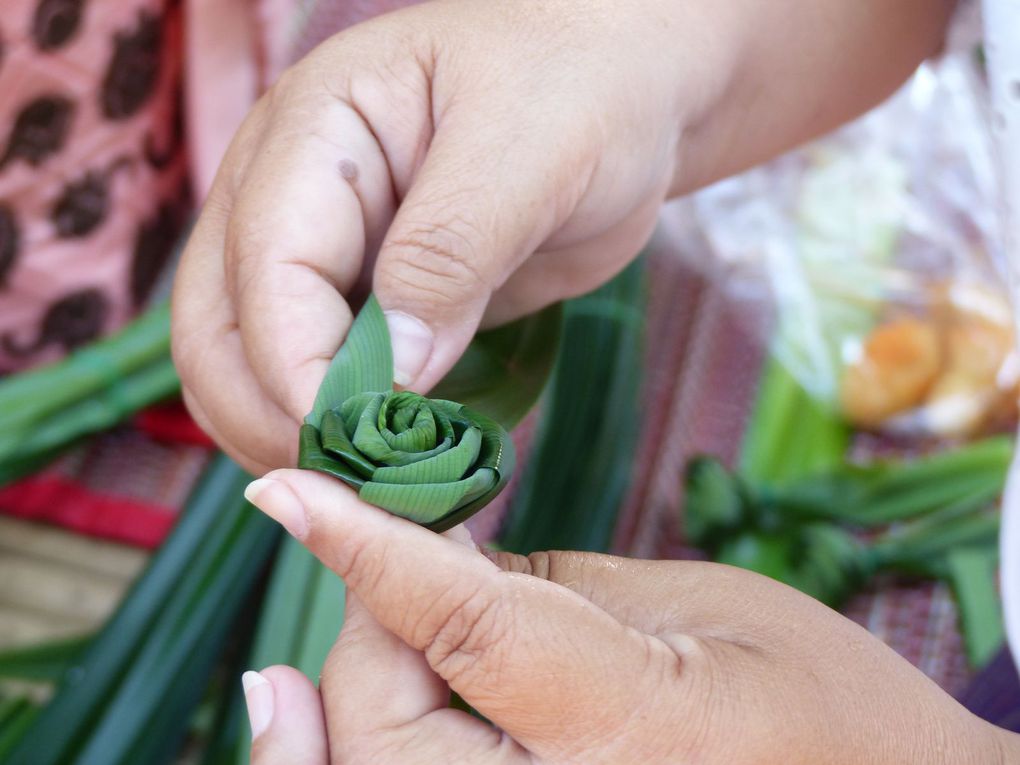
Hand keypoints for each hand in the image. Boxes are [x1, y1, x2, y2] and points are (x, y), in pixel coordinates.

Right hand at [172, 0, 716, 473]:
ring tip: (376, 483)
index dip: (298, 368)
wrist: (625, 91)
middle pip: (220, 331)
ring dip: (295, 436)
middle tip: (359, 483)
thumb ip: (451, 254)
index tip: (360, 439)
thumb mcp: (530, 150)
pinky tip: (392, 462)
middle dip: (273, 417)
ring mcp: (325, 253)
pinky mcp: (367, 301)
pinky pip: (323, 379)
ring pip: (251, 367)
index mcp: (314, 132)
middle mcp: (292, 194)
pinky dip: (343, 431)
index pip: (264, 268)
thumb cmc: (584, 84)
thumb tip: (392, 376)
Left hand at [240, 469, 1016, 763]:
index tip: (286, 492)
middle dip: (367, 635)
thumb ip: (539, 591)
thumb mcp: (692, 606)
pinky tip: (374, 702)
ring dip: (354, 699)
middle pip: (382, 727)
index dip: (366, 550)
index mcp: (642, 732)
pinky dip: (365, 750)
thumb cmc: (820, 695)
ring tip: (394, 627)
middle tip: (403, 567)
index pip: (466, 627)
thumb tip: (417, 564)